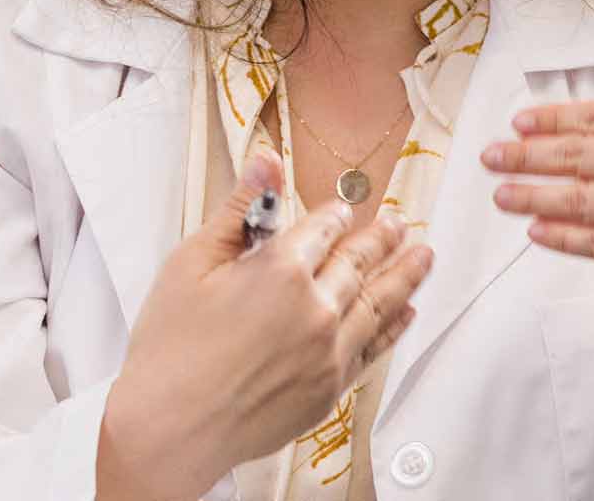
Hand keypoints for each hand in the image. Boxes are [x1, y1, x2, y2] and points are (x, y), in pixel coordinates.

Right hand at [96, 153, 433, 498]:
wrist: (170, 431)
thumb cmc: (169, 349)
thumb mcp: (193, 263)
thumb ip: (240, 210)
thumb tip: (267, 161)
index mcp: (281, 269)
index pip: (322, 229)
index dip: (333, 216)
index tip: (343, 210)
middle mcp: (316, 307)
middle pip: (358, 261)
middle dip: (381, 238)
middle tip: (399, 225)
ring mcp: (329, 350)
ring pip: (379, 300)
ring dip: (404, 274)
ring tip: (424, 256)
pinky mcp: (331, 387)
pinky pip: (374, 347)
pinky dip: (393, 325)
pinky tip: (406, 311)